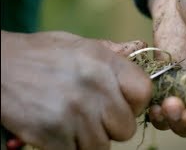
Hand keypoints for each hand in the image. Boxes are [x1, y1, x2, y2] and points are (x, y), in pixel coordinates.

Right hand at [1, 31, 151, 149]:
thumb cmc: (42, 55)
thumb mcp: (80, 44)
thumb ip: (111, 53)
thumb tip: (140, 50)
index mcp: (104, 62)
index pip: (144, 92)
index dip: (136, 103)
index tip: (124, 104)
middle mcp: (94, 86)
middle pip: (126, 127)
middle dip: (111, 126)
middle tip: (94, 116)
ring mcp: (74, 111)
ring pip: (102, 145)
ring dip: (89, 139)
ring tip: (72, 122)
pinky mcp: (53, 133)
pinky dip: (70, 148)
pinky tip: (59, 131)